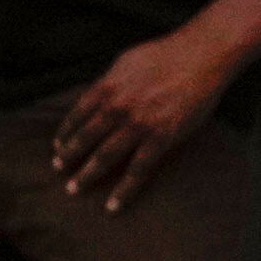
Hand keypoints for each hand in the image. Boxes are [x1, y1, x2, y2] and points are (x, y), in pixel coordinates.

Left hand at [51, 31, 233, 211]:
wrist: (203, 54)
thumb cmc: (166, 54)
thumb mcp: (126, 62)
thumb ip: (108, 82)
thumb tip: (95, 96)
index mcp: (106, 88)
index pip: (76, 116)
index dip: (64, 133)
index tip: (57, 146)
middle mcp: (117, 108)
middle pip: (84, 139)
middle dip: (67, 158)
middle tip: (58, 171)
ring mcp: (139, 125)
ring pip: (104, 157)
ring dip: (86, 175)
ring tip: (73, 189)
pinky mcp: (162, 138)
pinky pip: (138, 170)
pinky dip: (124, 190)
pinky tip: (113, 205)